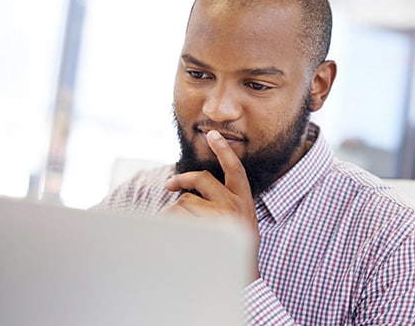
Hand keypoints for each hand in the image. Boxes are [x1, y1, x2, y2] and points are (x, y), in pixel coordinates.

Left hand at [162, 130, 259, 280]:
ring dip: (173, 213)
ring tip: (174, 231)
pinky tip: (173, 237)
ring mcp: (222, 216)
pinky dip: (170, 224)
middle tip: (169, 185)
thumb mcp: (240, 222)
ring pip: (185, 202)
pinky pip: (179, 217)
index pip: (235, 169)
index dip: (223, 150)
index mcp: (245, 200)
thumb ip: (225, 204)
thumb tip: (190, 193)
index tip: (213, 134)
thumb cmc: (237, 250)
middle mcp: (235, 204)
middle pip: (201, 180)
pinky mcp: (209, 227)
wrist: (244, 280)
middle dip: (181, 180)